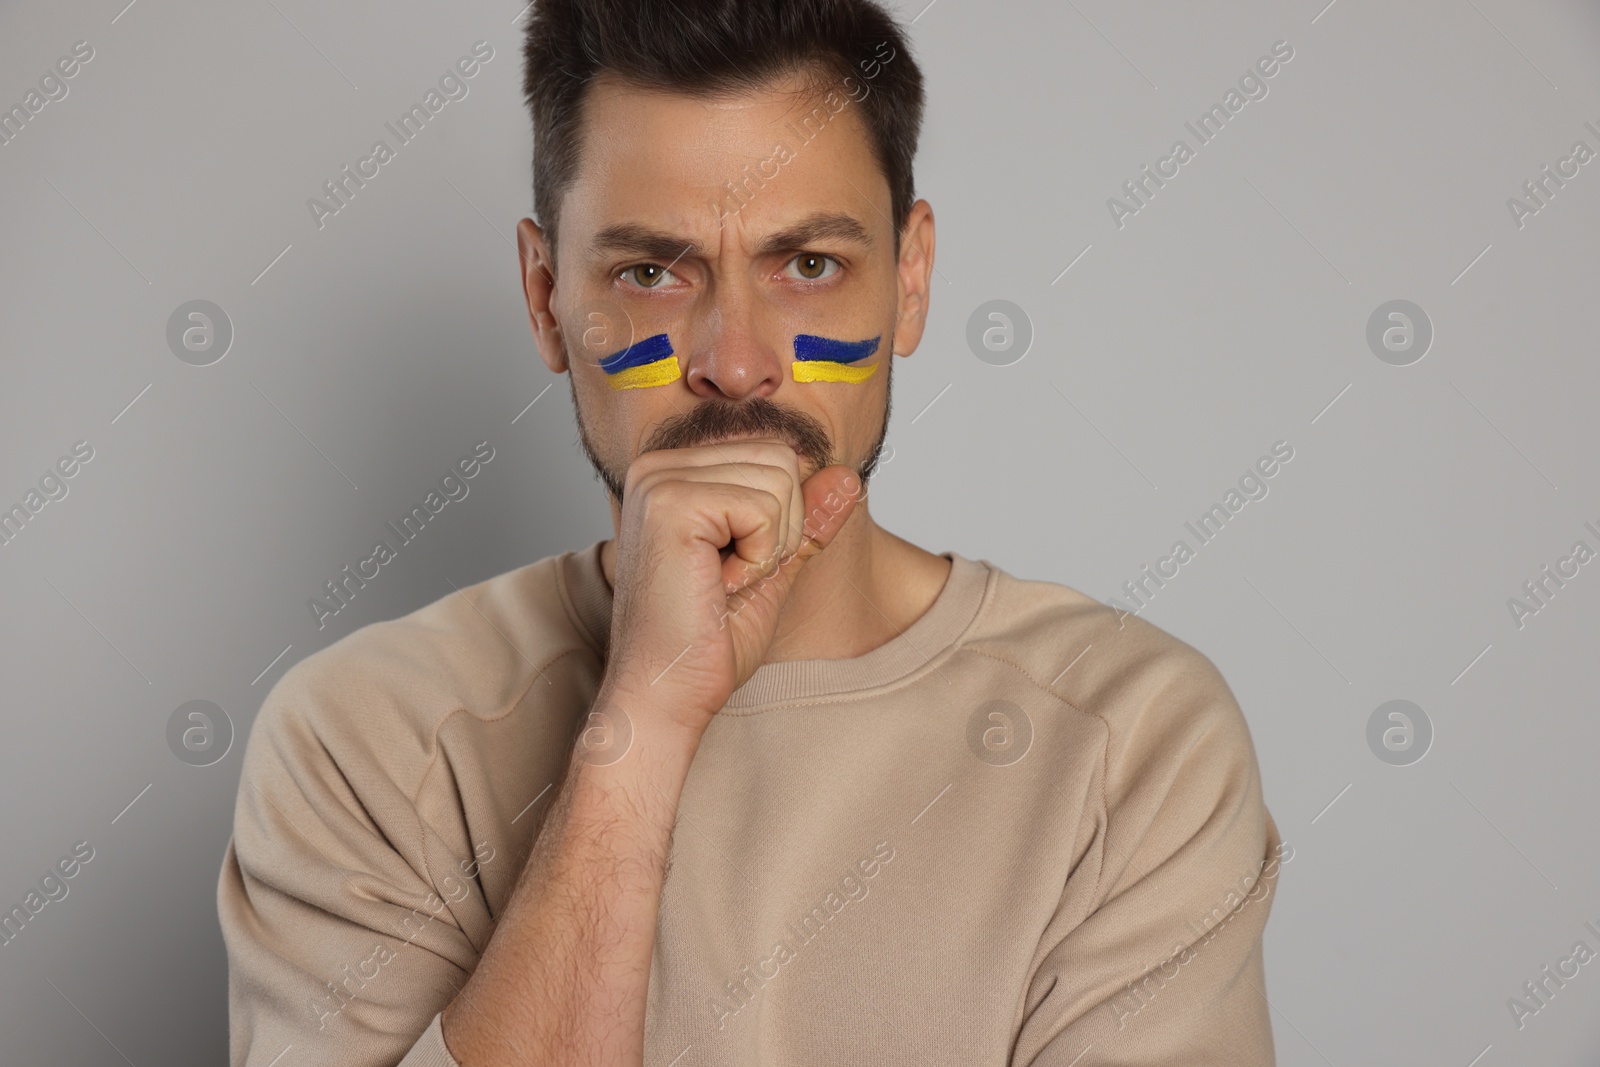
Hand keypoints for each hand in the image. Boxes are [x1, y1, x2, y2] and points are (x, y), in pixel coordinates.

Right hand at [602, 438, 860, 735]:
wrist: (665, 695)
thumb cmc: (706, 643)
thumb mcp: (772, 569)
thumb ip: (806, 520)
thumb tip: (848, 475)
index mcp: (674, 473)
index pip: (774, 456)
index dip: (780, 523)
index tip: (733, 572)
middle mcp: (658, 466)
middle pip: (780, 458)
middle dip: (780, 529)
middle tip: (731, 580)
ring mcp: (659, 480)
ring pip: (779, 478)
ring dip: (769, 545)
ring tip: (721, 583)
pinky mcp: (670, 504)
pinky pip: (764, 507)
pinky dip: (758, 556)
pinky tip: (717, 586)